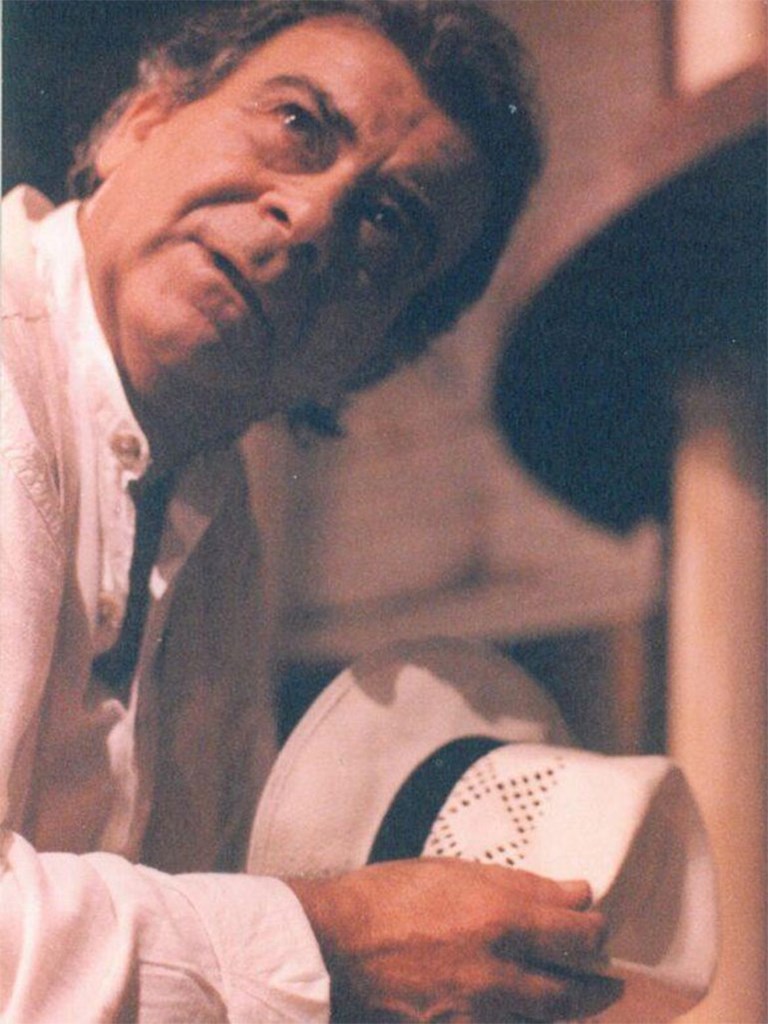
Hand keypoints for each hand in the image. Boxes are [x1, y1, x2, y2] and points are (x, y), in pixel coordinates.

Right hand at [289, 858, 622, 1021]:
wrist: (331, 946)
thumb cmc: (387, 898)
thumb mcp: (455, 872)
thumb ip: (522, 885)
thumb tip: (574, 893)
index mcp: (500, 919)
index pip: (579, 933)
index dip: (594, 927)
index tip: (592, 920)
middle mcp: (498, 973)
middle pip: (575, 990)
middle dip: (595, 982)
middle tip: (605, 976)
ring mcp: (479, 1013)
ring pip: (546, 1017)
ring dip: (564, 1004)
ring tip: (574, 994)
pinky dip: (522, 1016)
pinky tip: (519, 1005)